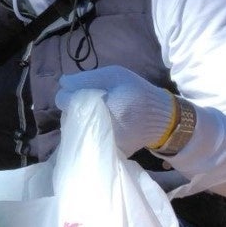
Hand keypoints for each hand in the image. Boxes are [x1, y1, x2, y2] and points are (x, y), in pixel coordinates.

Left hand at [57, 66, 176, 150]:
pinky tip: (101, 124)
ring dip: (81, 119)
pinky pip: (87, 138)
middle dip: (75, 107)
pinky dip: (89, 130)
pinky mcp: (107, 150)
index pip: (64, 101)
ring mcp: (104, 142)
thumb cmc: (138, 93)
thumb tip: (63, 83)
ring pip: (76, 127)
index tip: (79, 92)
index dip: (69, 94)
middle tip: (91, 102)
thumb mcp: (116, 76)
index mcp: (105, 105)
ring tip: (97, 112)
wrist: (162, 120)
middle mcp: (101, 127)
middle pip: (68, 115)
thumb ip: (87, 78)